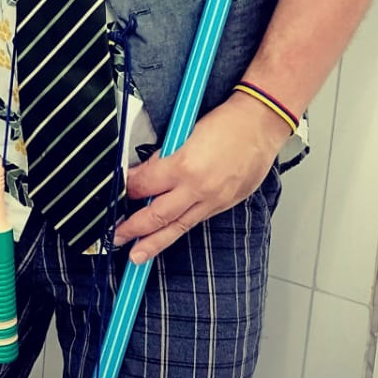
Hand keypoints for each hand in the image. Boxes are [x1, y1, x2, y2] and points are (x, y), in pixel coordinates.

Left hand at [112, 90, 289, 263]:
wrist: (261, 124)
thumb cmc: (228, 122)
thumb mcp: (184, 132)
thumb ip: (163, 156)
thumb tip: (145, 172)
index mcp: (184, 166)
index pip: (144, 186)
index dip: (128, 190)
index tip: (118, 193)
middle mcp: (198, 188)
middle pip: (157, 215)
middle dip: (133, 229)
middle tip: (116, 237)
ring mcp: (213, 200)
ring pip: (178, 227)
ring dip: (155, 242)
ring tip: (138, 256)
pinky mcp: (225, 204)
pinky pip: (196, 221)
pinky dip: (179, 230)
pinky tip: (168, 235)